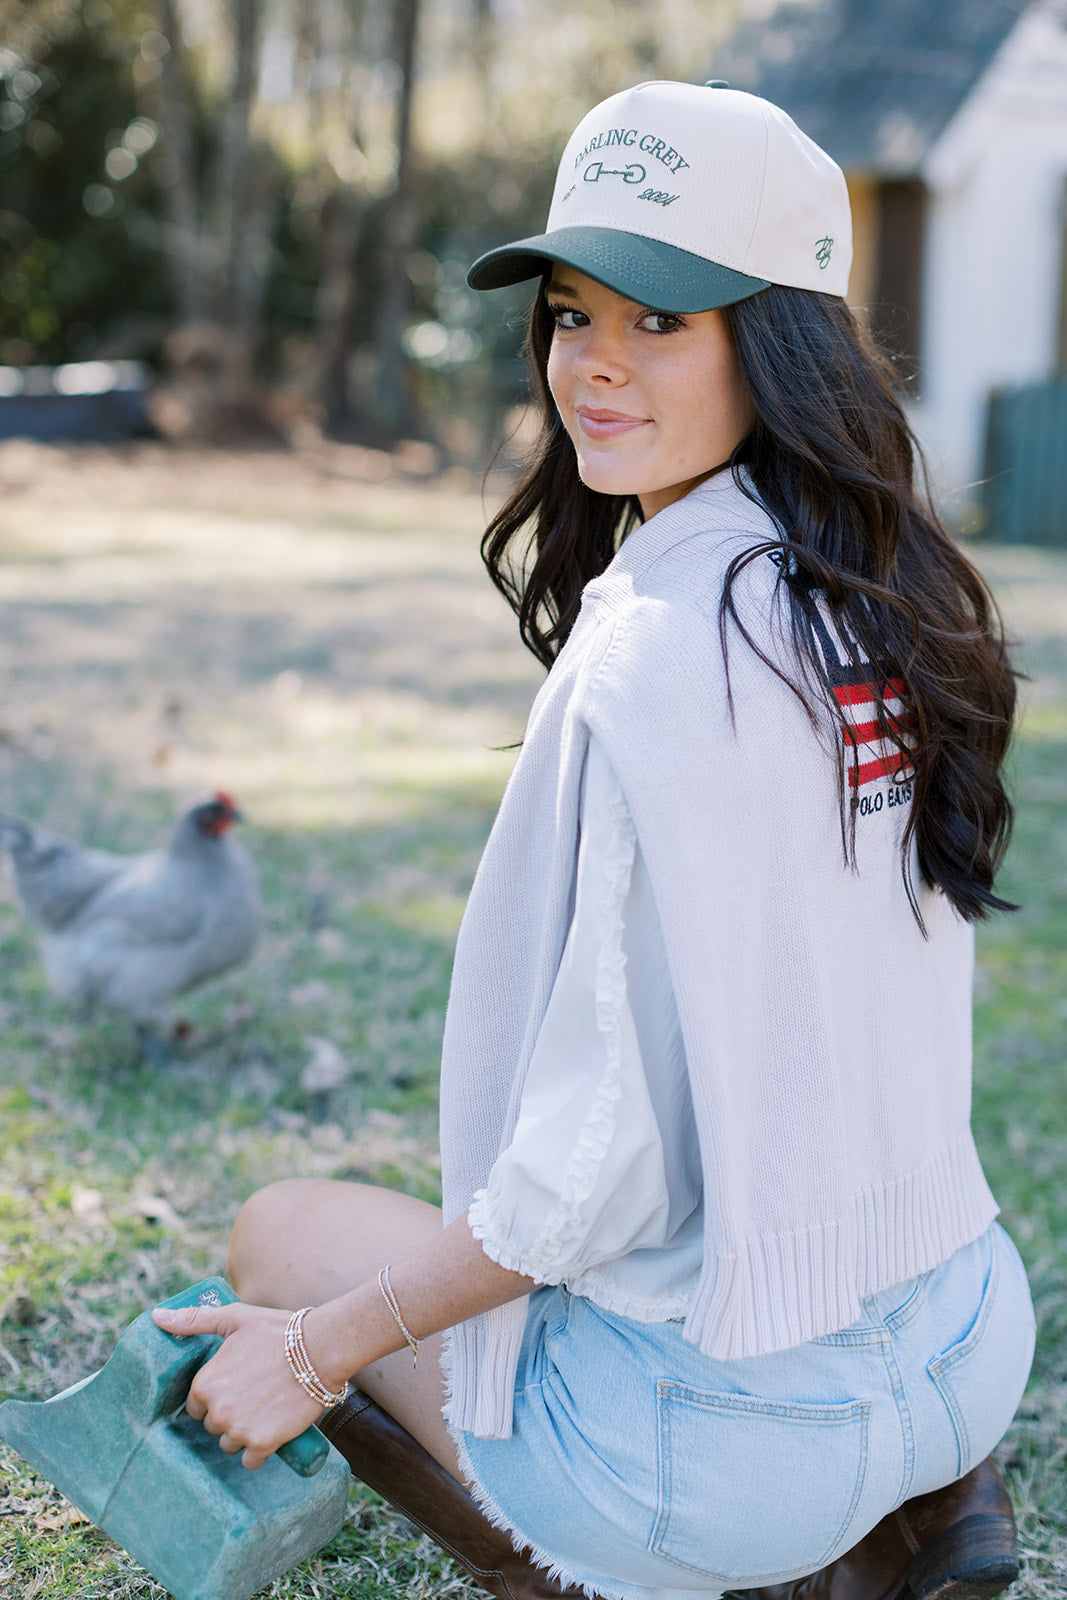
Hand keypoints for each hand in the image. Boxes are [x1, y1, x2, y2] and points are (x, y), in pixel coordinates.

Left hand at [152, 1301, 325, 1469]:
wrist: (321, 1348)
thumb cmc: (277, 1331)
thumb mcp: (233, 1318)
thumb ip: (192, 1320)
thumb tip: (155, 1317)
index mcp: (204, 1384)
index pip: (197, 1406)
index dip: (217, 1396)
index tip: (237, 1385)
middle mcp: (217, 1411)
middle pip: (214, 1426)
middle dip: (230, 1414)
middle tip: (255, 1393)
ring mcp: (239, 1430)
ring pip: (231, 1444)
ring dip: (244, 1433)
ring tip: (266, 1408)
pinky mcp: (263, 1444)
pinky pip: (251, 1460)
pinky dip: (260, 1450)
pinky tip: (273, 1428)